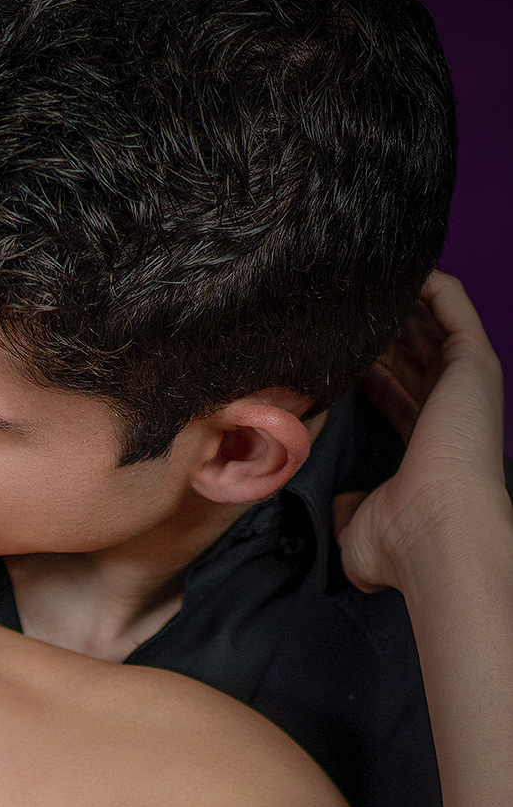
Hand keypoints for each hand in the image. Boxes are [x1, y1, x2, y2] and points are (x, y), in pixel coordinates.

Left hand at [336, 272, 508, 592]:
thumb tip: (340, 508)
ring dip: (395, 300)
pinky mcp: (473, 358)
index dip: (369, 369)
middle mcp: (450, 409)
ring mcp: (464, 382)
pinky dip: (429, 280)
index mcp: (429, 443)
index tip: (334, 352)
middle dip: (377, 329)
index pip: (399, 392)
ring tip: (355, 278)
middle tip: (335, 307)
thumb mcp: (359, 528)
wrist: (436, 528)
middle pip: (413, 351)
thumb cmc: (402, 539)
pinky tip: (395, 267)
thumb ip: (349, 511)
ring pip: (430, 321)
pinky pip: (452, 301)